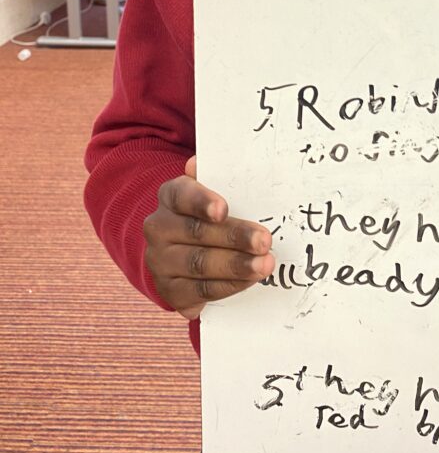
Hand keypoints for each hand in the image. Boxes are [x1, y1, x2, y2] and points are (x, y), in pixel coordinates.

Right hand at [143, 156, 274, 318]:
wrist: (177, 252)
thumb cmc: (205, 215)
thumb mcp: (210, 192)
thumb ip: (214, 177)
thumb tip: (198, 162)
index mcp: (170, 197)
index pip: (182, 195)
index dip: (202, 202)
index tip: (223, 209)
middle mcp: (159, 228)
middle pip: (197, 232)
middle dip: (235, 237)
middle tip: (264, 241)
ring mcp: (160, 262)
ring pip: (200, 264)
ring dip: (236, 265)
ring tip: (264, 264)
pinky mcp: (170, 290)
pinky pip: (201, 291)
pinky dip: (228, 286)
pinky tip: (249, 280)